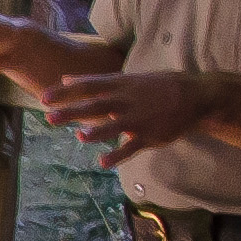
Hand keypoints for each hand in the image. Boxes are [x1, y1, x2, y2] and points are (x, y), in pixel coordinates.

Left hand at [42, 69, 233, 164]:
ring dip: (97, 131)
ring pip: (115, 125)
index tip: (44, 97)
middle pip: (96, 105)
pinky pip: (132, 147)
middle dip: (73, 111)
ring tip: (79, 136)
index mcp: (121, 85)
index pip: (89, 86)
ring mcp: (139, 119)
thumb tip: (66, 79)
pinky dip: (118, 155)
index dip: (66, 92)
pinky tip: (103, 162)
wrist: (196, 96)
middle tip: (49, 117)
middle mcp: (128, 100)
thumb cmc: (156, 86)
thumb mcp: (127, 78)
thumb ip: (94, 81)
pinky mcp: (150, 136)